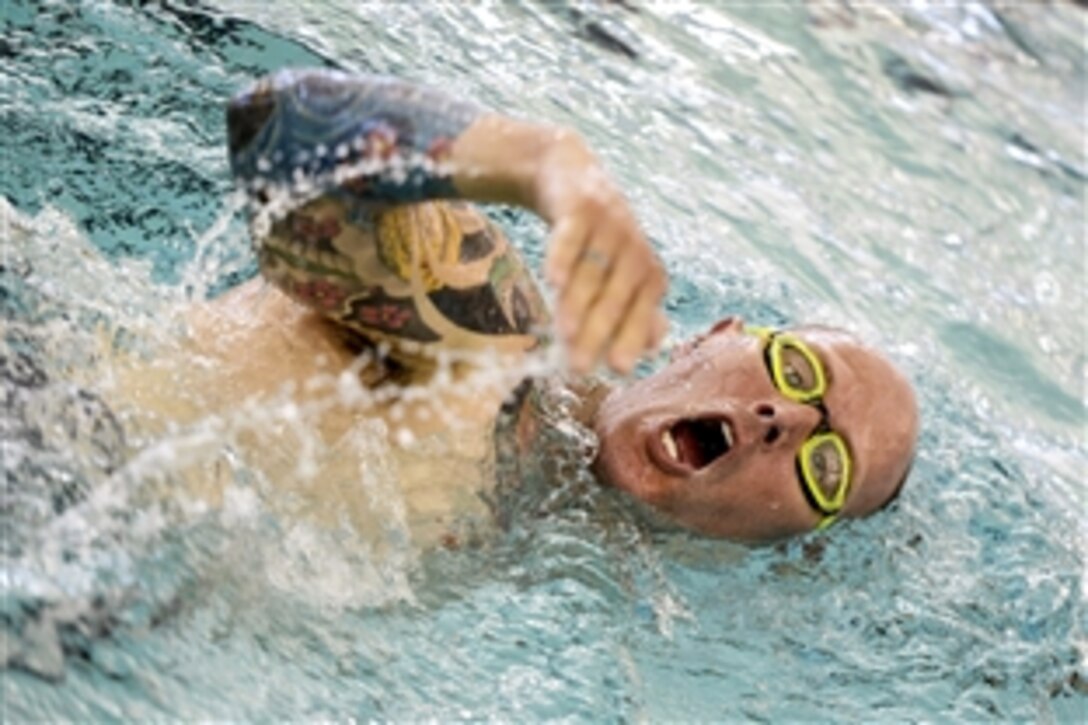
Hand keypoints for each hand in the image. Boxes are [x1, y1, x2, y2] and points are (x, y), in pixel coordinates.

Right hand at [533, 133, 667, 374]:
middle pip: (617, 296)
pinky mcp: (581, 206)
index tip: (618, 369)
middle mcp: (634, 248)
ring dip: (579, 304)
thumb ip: (637, 308)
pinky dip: (563, 258)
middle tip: (580, 367)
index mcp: (649, 272)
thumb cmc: (597, 240)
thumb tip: (654, 345)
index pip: (642, 311)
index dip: (631, 338)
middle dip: (600, 332)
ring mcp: (609, 225)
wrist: (569, 178)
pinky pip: (571, 235)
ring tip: (565, 335)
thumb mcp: (621, 273)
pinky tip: (552, 281)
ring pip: (593, 271)